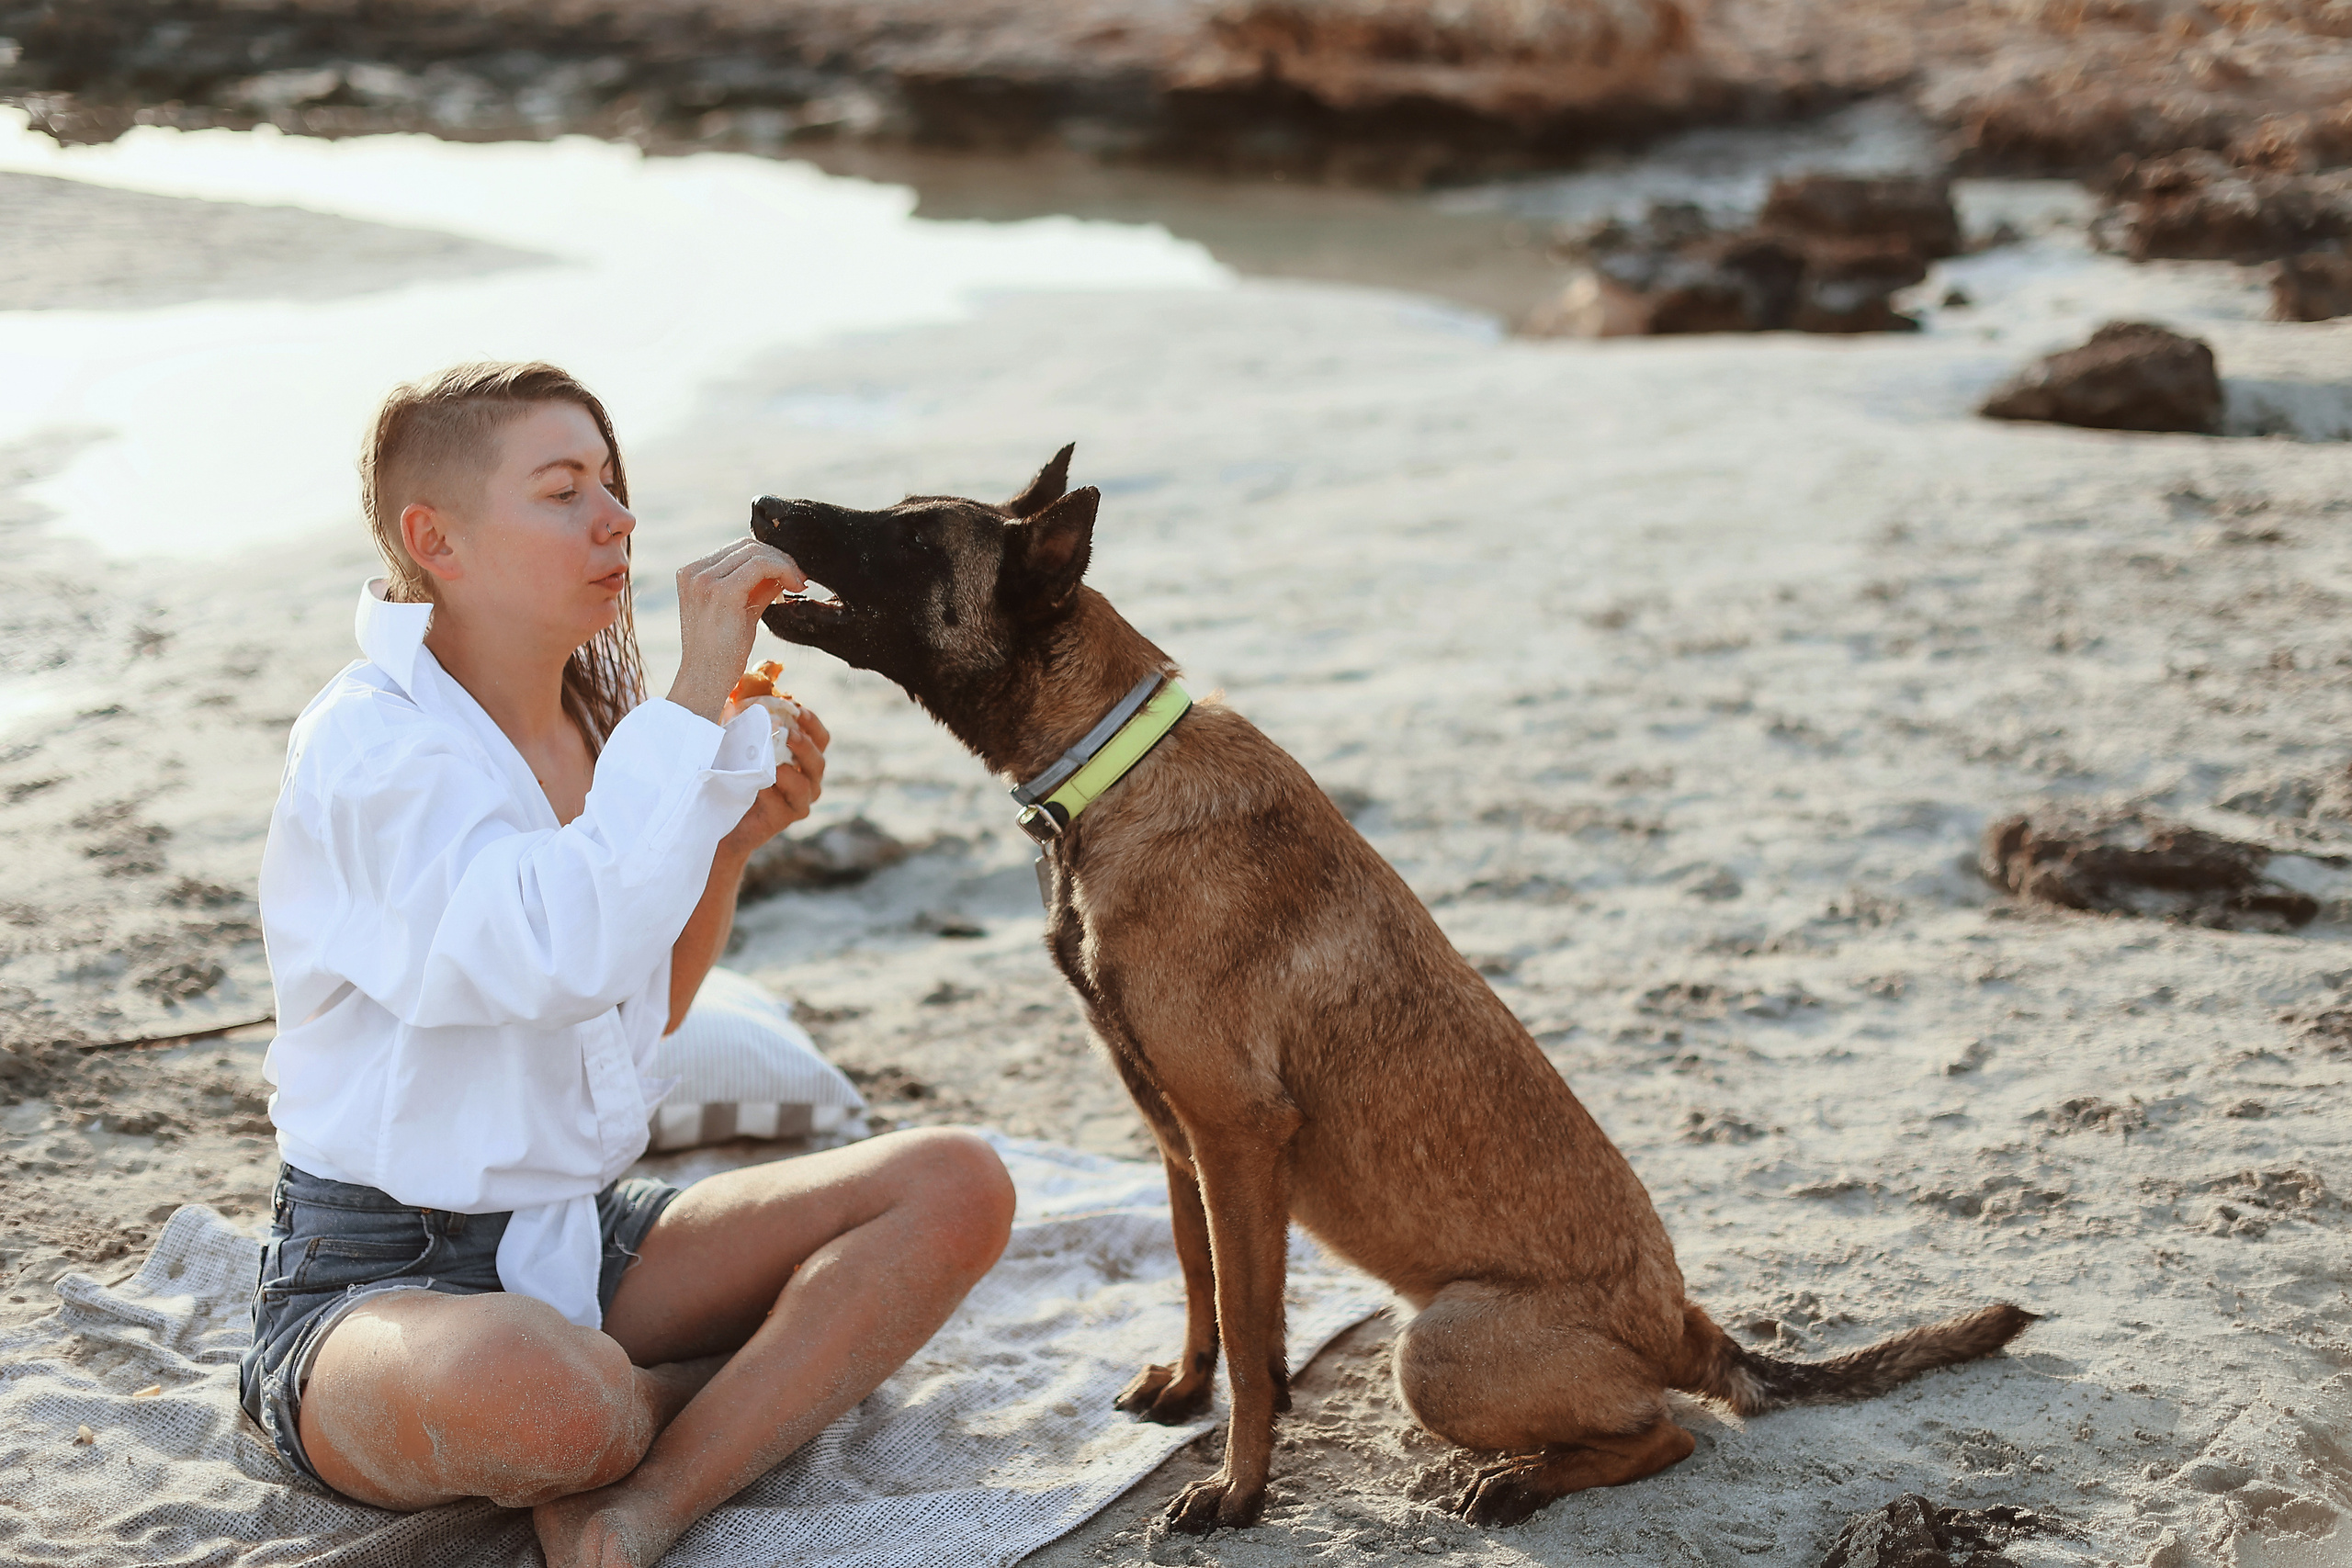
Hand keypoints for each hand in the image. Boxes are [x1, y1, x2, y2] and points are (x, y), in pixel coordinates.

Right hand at [667, 540, 805, 722]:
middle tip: (800, 577)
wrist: (705, 681)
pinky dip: (784, 570)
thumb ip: (757, 587)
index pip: (738, 549)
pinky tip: (795, 586)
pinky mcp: (721, 591)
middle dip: (779, 558)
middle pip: (748, 546)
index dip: (770, 557)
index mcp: (692, 573)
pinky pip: (761, 565)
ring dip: (785, 564)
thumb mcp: (740, 611)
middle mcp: (694, 572)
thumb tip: (782, 571)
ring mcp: (704, 580)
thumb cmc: (722, 653)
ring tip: (799, 583)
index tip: (792, 574)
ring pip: (756, 552)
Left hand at [720, 705, 830, 859]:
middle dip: (804, 745)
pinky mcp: (784, 818)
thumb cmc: (730, 772)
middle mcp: (808, 780)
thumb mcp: (737, 742)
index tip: (796, 709)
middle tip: (787, 733)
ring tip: (773, 762)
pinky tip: (758, 786)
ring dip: (789, 772)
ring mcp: (799, 801)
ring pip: (805, 785)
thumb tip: (733, 701)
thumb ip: (744, 723)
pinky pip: (784, 805)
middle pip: (818, 760)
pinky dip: (771, 793)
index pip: (820, 738)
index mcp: (803, 758)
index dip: (812, 723)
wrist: (717, 813)